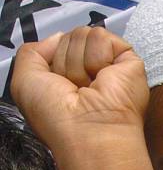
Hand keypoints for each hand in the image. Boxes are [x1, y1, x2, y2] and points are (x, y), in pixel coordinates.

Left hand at [11, 26, 148, 156]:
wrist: (89, 134)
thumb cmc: (58, 120)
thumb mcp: (25, 82)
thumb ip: (32, 53)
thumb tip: (58, 37)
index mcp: (70, 77)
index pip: (57, 44)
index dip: (53, 60)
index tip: (58, 86)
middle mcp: (91, 71)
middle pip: (69, 37)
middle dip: (66, 63)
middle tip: (77, 90)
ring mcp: (111, 65)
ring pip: (84, 34)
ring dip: (79, 64)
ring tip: (91, 88)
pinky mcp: (129, 61)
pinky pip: (101, 36)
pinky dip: (96, 58)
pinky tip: (105, 80)